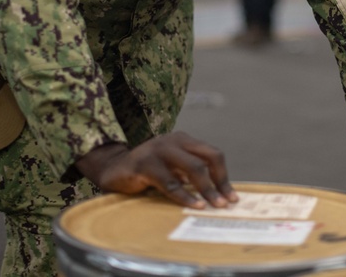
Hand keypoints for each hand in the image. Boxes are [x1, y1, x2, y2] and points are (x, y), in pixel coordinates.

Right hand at [75, 132, 237, 208]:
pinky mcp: (144, 164)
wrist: (113, 169)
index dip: (223, 176)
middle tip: (225, 203)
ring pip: (192, 169)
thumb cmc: (148, 171)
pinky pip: (170, 182)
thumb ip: (190, 174)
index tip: (232, 197)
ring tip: (213, 206)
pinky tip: (194, 205)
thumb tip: (218, 194)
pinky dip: (184, 196)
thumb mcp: (172, 168)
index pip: (212, 154)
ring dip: (206, 190)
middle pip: (206, 159)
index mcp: (183, 140)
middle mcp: (173, 141)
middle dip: (219, 183)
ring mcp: (158, 150)